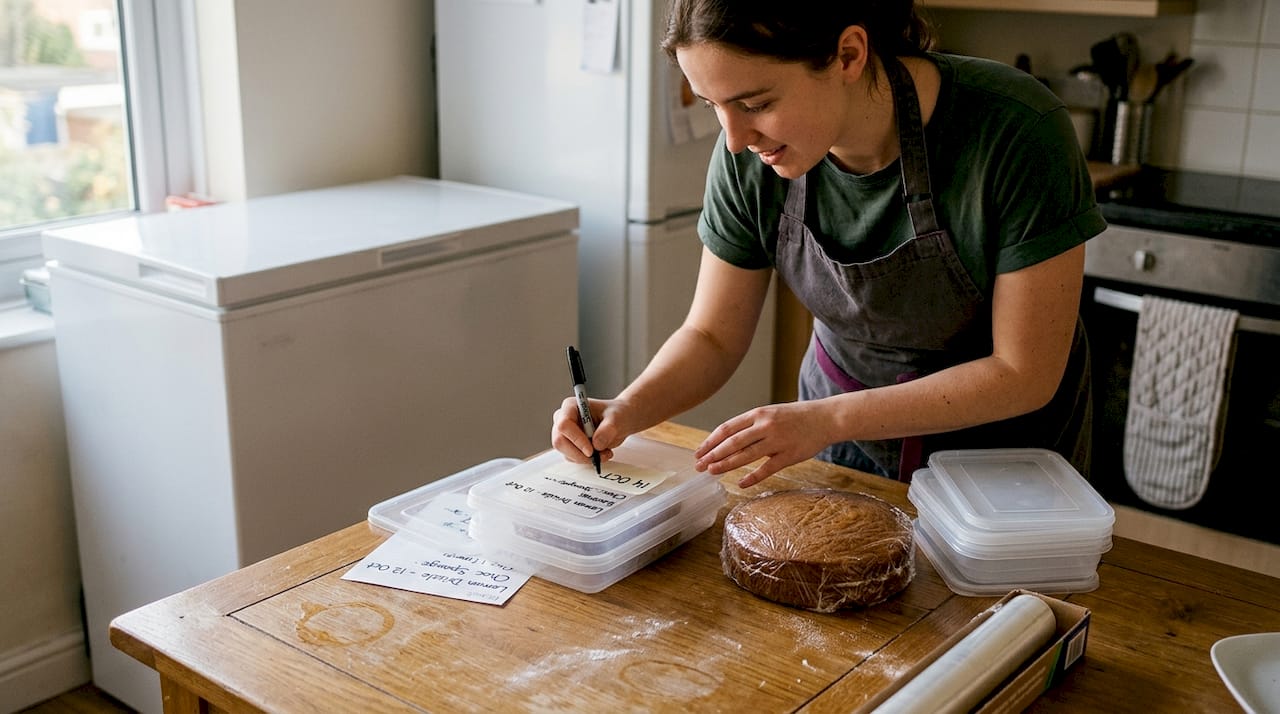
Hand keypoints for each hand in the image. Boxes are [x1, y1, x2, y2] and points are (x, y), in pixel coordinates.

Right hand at [551, 396, 627, 465]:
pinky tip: (601, 454)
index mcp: (571, 406)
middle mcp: (564, 419)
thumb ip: (608, 429)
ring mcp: (566, 433)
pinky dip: (587, 460)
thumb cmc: (617, 414)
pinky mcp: (570, 445)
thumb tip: (596, 444)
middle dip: (579, 453)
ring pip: (566, 452)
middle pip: (560, 441)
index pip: (564, 424)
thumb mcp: (617, 418)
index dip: (576, 439)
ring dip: (585, 458)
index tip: (591, 450)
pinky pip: (572, 458)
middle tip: (598, 456)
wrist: (621, 421)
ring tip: (605, 453)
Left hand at [694, 401, 832, 487]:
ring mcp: (777, 440)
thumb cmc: (796, 417)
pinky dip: (752, 477)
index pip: (727, 428)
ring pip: (746, 455)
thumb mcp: (770, 413)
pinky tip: (740, 483)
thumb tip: (727, 439)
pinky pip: (767, 468)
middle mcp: (765, 426)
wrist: (826, 418)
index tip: (699, 451)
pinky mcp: (789, 455)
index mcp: (758, 413)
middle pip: (732, 442)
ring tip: (712, 472)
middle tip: (699, 465)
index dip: (710, 441)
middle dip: (712, 455)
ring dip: (726, 465)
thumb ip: (751, 424)